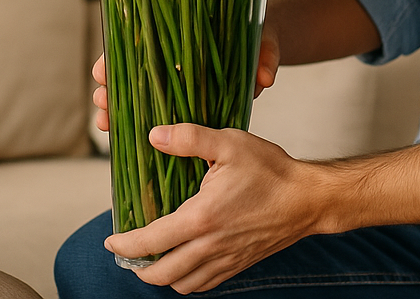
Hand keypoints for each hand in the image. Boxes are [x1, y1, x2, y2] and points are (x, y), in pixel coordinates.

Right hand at [92, 27, 278, 134]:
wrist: (265, 50)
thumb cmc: (260, 38)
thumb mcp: (265, 41)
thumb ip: (266, 55)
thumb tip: (264, 78)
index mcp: (185, 39)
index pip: (140, 44)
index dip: (116, 58)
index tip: (103, 71)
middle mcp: (175, 61)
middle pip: (130, 72)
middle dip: (110, 88)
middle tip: (101, 103)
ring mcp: (178, 84)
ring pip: (137, 94)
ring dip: (117, 108)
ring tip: (104, 123)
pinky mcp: (188, 104)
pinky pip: (156, 115)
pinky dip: (138, 125)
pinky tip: (124, 139)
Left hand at [105, 125, 312, 292]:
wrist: (308, 199)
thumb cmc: (270, 169)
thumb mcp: (228, 142)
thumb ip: (189, 137)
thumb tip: (154, 136)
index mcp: (202, 218)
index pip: (152, 241)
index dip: (126, 245)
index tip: (112, 241)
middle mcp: (211, 247)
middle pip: (163, 274)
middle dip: (139, 268)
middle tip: (126, 253)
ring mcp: (226, 261)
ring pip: (184, 285)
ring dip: (162, 277)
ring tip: (151, 258)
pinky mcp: (239, 265)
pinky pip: (205, 285)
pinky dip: (187, 280)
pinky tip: (184, 262)